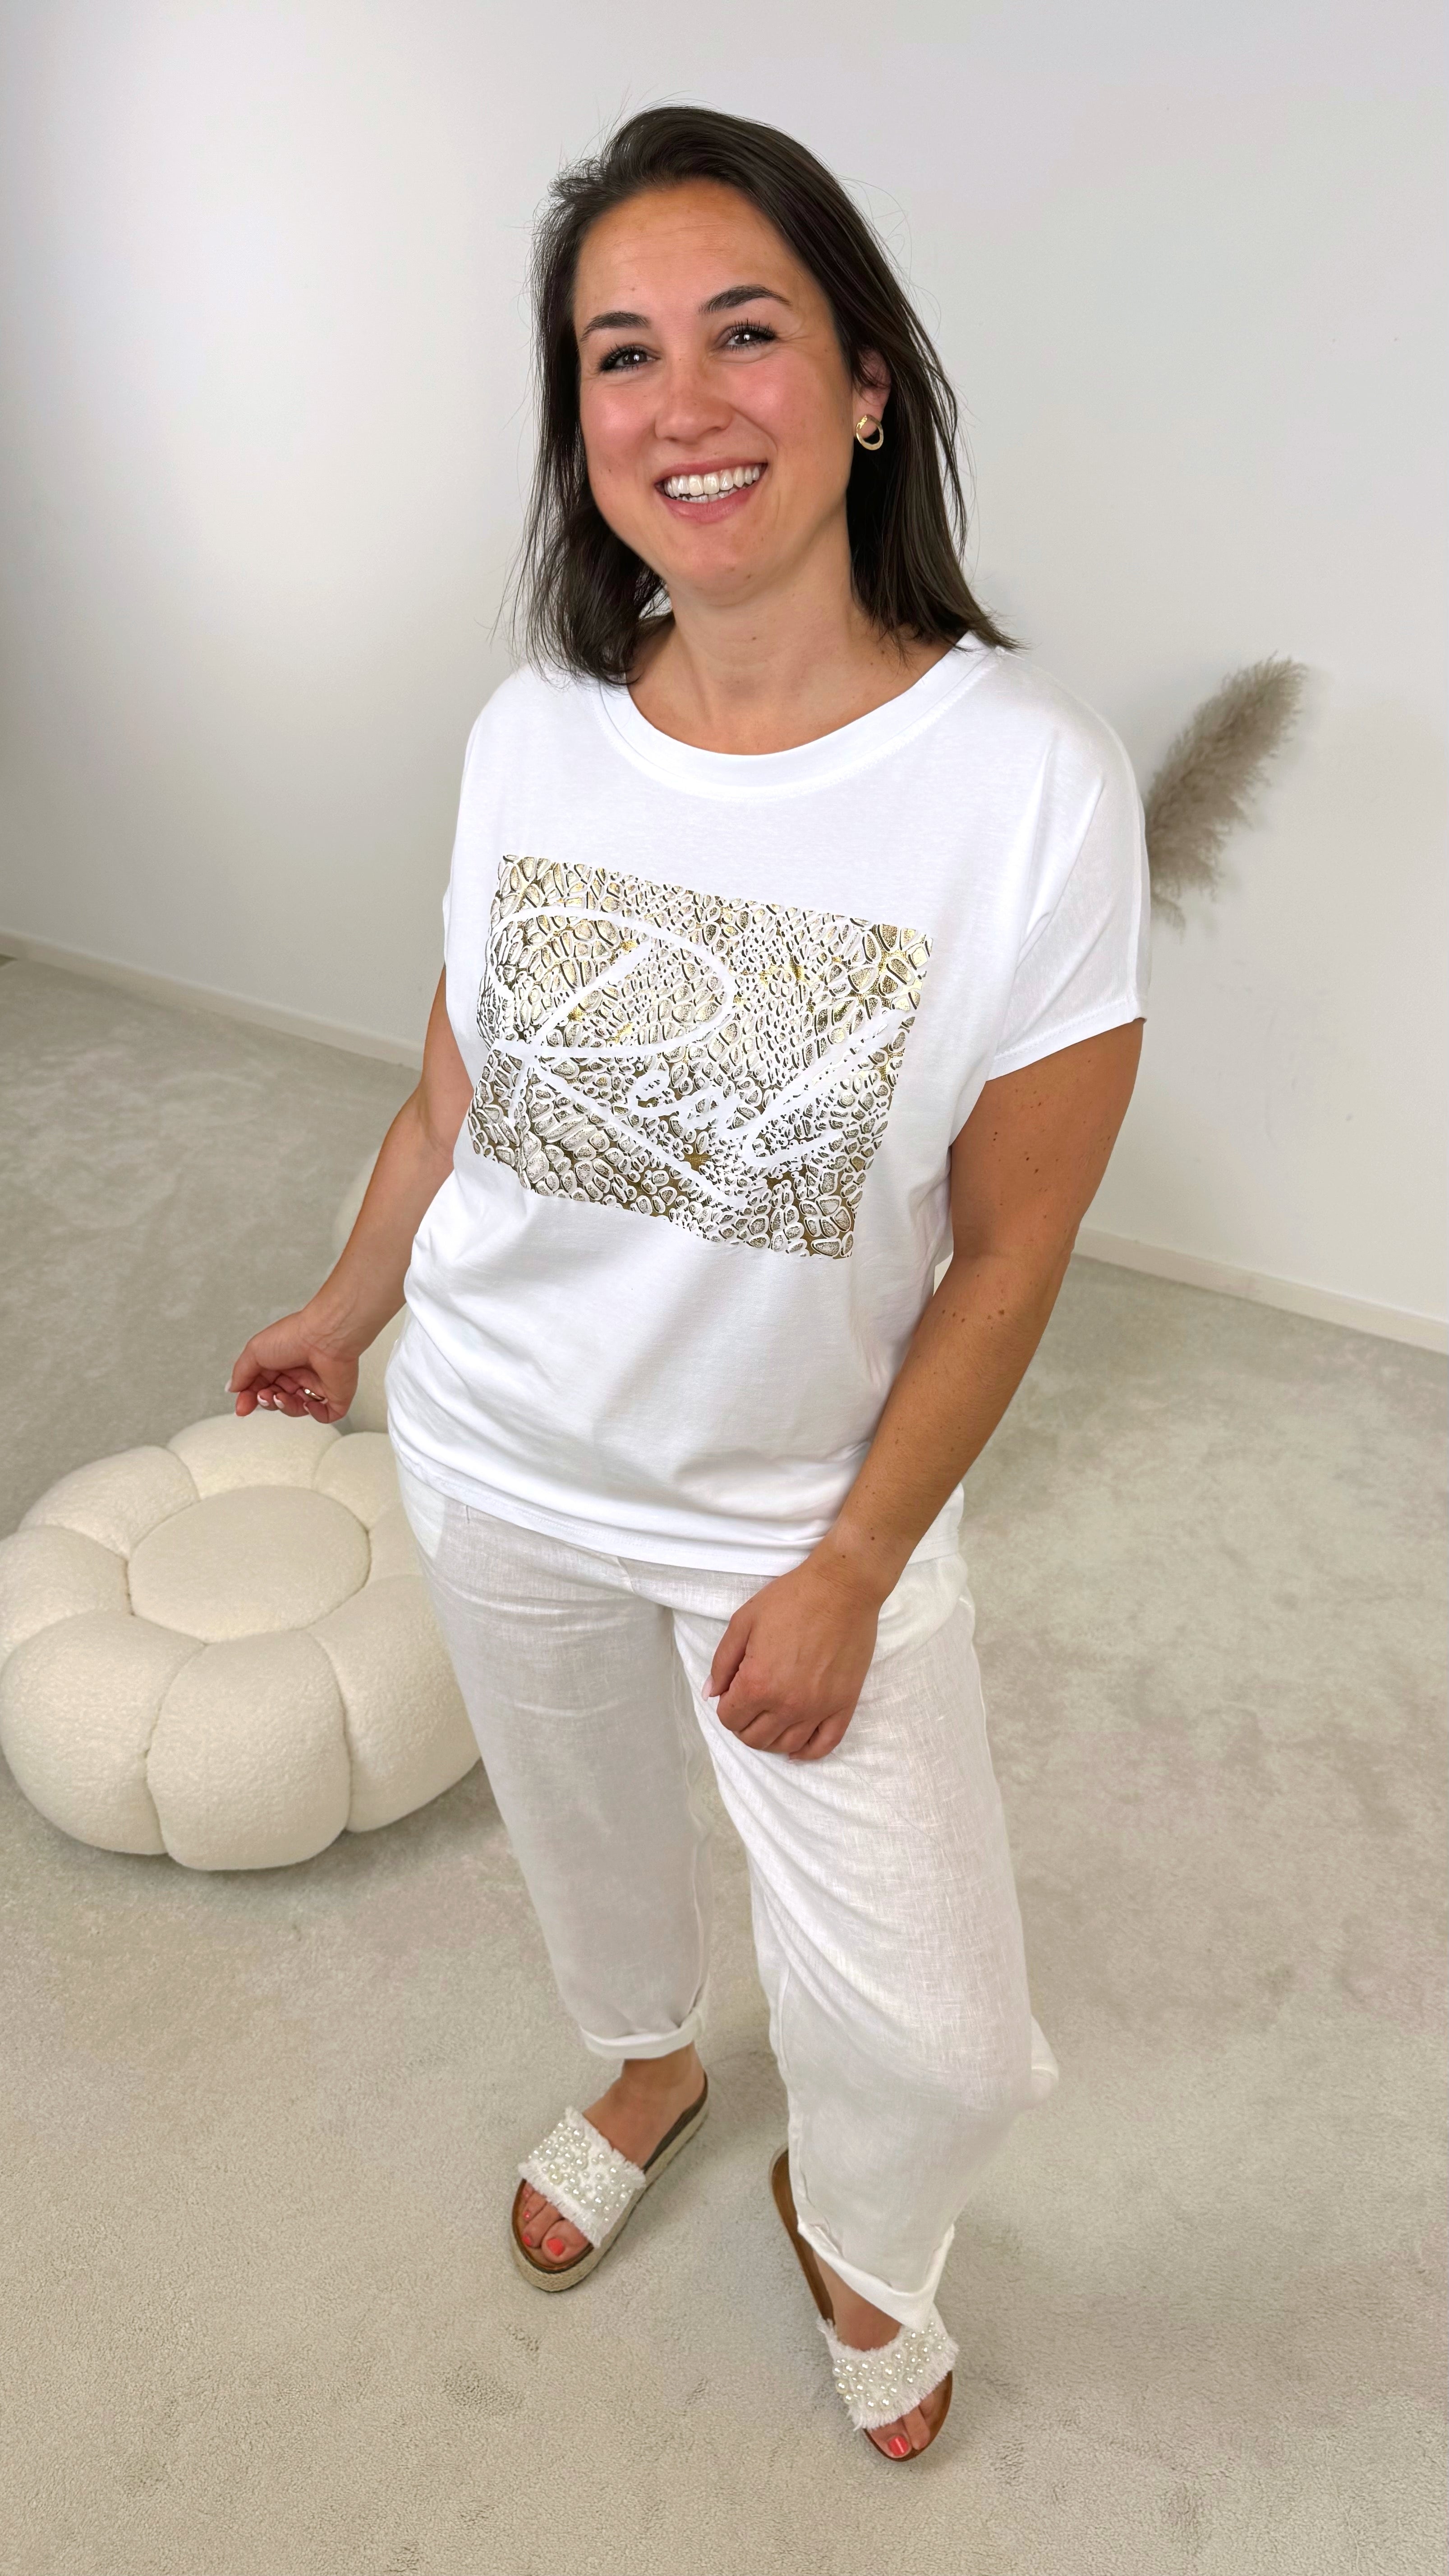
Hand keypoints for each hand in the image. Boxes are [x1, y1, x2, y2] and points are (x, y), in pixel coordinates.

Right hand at [228, 1306, 359, 1424]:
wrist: (325, 1336)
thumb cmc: (293, 1337)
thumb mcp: (255, 1351)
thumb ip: (242, 1372)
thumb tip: (232, 1389)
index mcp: (281, 1361)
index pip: (262, 1386)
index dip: (250, 1398)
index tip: (242, 1408)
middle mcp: (299, 1373)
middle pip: (278, 1399)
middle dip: (268, 1402)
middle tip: (265, 1395)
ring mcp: (318, 1384)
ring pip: (298, 1408)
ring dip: (286, 1407)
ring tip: (282, 1396)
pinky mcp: (337, 1394)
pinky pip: (326, 1414)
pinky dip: (316, 1414)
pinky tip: (308, 1403)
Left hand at [704, 1552, 882, 1761]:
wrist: (842, 1588)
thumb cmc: (791, 1599)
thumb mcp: (743, 1622)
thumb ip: (722, 1662)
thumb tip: (711, 1694)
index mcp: (758, 1683)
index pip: (730, 1719)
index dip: (726, 1708)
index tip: (732, 1694)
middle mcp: (787, 1704)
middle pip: (755, 1738)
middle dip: (744, 1726)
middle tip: (749, 1706)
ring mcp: (818, 1708)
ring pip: (787, 1746)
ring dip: (771, 1740)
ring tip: (770, 1721)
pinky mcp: (843, 1705)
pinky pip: (824, 1744)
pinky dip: (807, 1753)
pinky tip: (796, 1750)